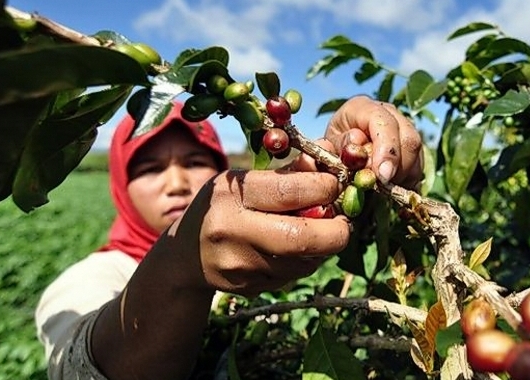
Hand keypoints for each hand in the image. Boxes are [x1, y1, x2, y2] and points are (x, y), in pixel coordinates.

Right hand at [165, 169, 348, 295]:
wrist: (185, 257)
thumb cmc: (223, 208)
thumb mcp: (244, 182)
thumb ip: (287, 173)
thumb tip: (331, 158)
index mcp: (231, 197)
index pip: (289, 192)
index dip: (323, 188)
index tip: (336, 185)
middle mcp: (232, 233)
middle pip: (301, 238)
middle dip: (335, 230)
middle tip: (344, 221)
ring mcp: (240, 266)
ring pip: (303, 261)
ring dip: (323, 247)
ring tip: (321, 231)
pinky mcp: (250, 289)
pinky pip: (294, 276)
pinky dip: (306, 261)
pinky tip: (298, 249)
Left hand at [323, 95, 422, 188]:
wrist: (339, 152)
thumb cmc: (332, 149)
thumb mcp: (328, 147)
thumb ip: (340, 147)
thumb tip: (357, 149)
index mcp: (364, 108)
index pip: (384, 122)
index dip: (386, 149)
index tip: (382, 176)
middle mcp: (389, 114)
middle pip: (408, 138)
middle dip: (398, 167)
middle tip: (384, 186)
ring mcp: (404, 129)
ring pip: (416, 155)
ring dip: (403, 176)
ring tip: (382, 188)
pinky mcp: (412, 149)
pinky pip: (419, 167)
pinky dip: (407, 181)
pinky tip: (391, 188)